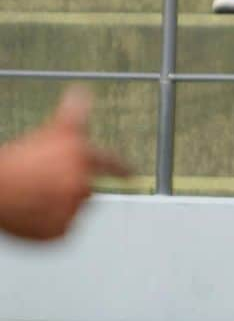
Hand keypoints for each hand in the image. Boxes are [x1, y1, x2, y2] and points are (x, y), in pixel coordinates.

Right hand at [0, 88, 129, 241]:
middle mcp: (82, 185)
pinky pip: (60, 227)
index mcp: (81, 158)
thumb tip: (83, 90)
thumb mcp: (47, 133)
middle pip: (85, 188)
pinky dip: (48, 220)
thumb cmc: (15, 161)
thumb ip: (72, 114)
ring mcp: (71, 210)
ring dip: (57, 201)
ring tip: (32, 193)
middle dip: (68, 184)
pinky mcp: (60, 231)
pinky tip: (31, 208)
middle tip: (42, 179)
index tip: (132, 172)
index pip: (110, 162)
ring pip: (72, 207)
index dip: (122, 167)